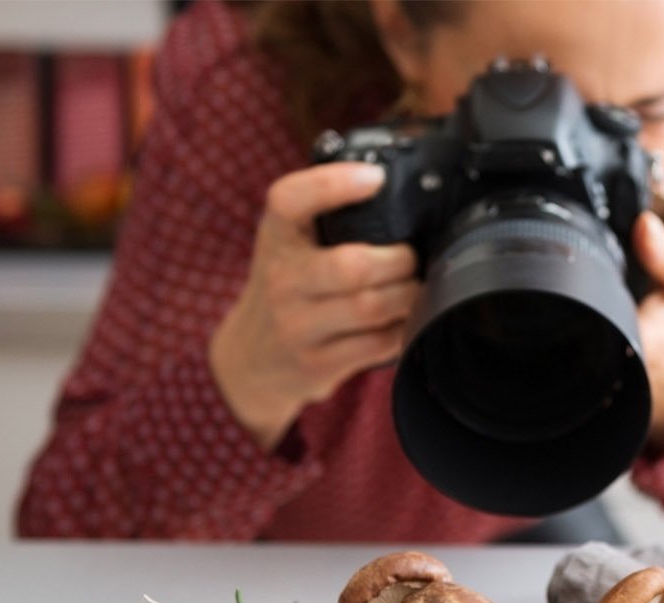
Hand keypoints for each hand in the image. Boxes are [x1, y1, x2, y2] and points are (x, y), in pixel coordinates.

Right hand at [210, 163, 420, 449]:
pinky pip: (378, 344)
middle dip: (400, 260)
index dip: (334, 184)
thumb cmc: (287, 286)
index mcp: (277, 235)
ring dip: (408, 295)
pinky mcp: (317, 363)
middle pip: (353, 266)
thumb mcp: (289, 241)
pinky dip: (402, 328)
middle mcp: (281, 279)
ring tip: (412, 288)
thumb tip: (393, 184)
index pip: (291, 199)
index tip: (375, 178)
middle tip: (410, 258)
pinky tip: (400, 319)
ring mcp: (297, 325)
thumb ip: (327, 212)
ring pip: (371, 307)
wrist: (251, 359)